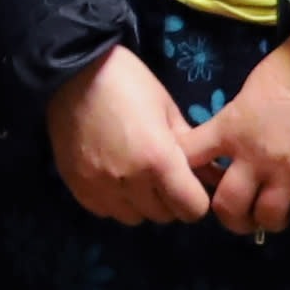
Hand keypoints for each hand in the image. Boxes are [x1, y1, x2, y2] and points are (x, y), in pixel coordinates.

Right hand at [48, 44, 214, 225]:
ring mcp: (100, 188)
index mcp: (158, 160)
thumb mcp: (167, 108)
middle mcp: (129, 181)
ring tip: (136, 176)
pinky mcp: (78, 188)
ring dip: (141, 203)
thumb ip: (191, 147)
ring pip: (134, 218)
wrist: (73, 72)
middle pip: (164, 216)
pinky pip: (106, 211)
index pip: (192, 209)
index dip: (197, 199)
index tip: (190, 183)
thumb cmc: (128, 82)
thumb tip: (216, 175)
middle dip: (170, 199)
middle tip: (163, 174)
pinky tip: (113, 176)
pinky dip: (115, 201)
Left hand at [189, 21, 289, 235]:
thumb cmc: (288, 69)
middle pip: (228, 207)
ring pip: (268, 218)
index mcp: (231, 129)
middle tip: (241, 213)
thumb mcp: (245, 94)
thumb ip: (230, 126)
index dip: (184, 175)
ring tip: (274, 211)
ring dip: (268, 220)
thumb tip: (220, 151)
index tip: (195, 182)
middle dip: (231, 217)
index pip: (189, 160)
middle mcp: (256, 155)